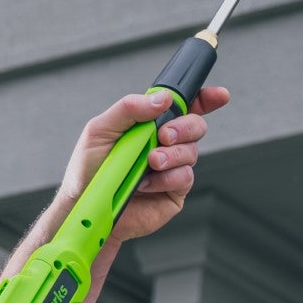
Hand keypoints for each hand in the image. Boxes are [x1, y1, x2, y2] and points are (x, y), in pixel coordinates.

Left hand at [54, 84, 230, 244]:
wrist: (85, 207)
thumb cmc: (89, 168)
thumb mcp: (100, 129)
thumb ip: (129, 109)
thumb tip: (163, 98)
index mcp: (149, 124)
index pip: (183, 106)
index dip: (204, 99)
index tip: (218, 95)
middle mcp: (164, 144)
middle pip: (195, 125)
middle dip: (185, 127)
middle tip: (164, 136)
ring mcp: (171, 168)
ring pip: (192, 152)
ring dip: (173, 154)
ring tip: (150, 162)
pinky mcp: (174, 192)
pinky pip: (185, 178)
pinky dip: (167, 178)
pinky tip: (146, 184)